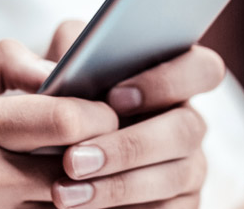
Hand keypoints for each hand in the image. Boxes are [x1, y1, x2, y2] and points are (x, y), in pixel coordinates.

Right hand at [0, 39, 119, 207]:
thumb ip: (0, 65)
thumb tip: (56, 67)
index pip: (64, 122)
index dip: (99, 113)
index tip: (105, 106)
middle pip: (78, 166)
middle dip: (103, 149)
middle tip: (110, 136)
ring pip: (69, 201)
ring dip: (88, 182)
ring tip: (91, 162)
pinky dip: (61, 205)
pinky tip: (63, 190)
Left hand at [45, 21, 227, 208]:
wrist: (40, 161)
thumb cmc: (62, 103)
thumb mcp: (62, 70)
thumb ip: (67, 49)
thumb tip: (56, 70)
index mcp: (172, 79)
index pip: (203, 68)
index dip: (169, 80)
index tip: (115, 97)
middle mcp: (187, 123)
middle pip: (188, 129)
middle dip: (130, 145)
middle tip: (75, 158)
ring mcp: (189, 167)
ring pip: (175, 176)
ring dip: (118, 185)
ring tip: (63, 192)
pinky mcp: (179, 205)